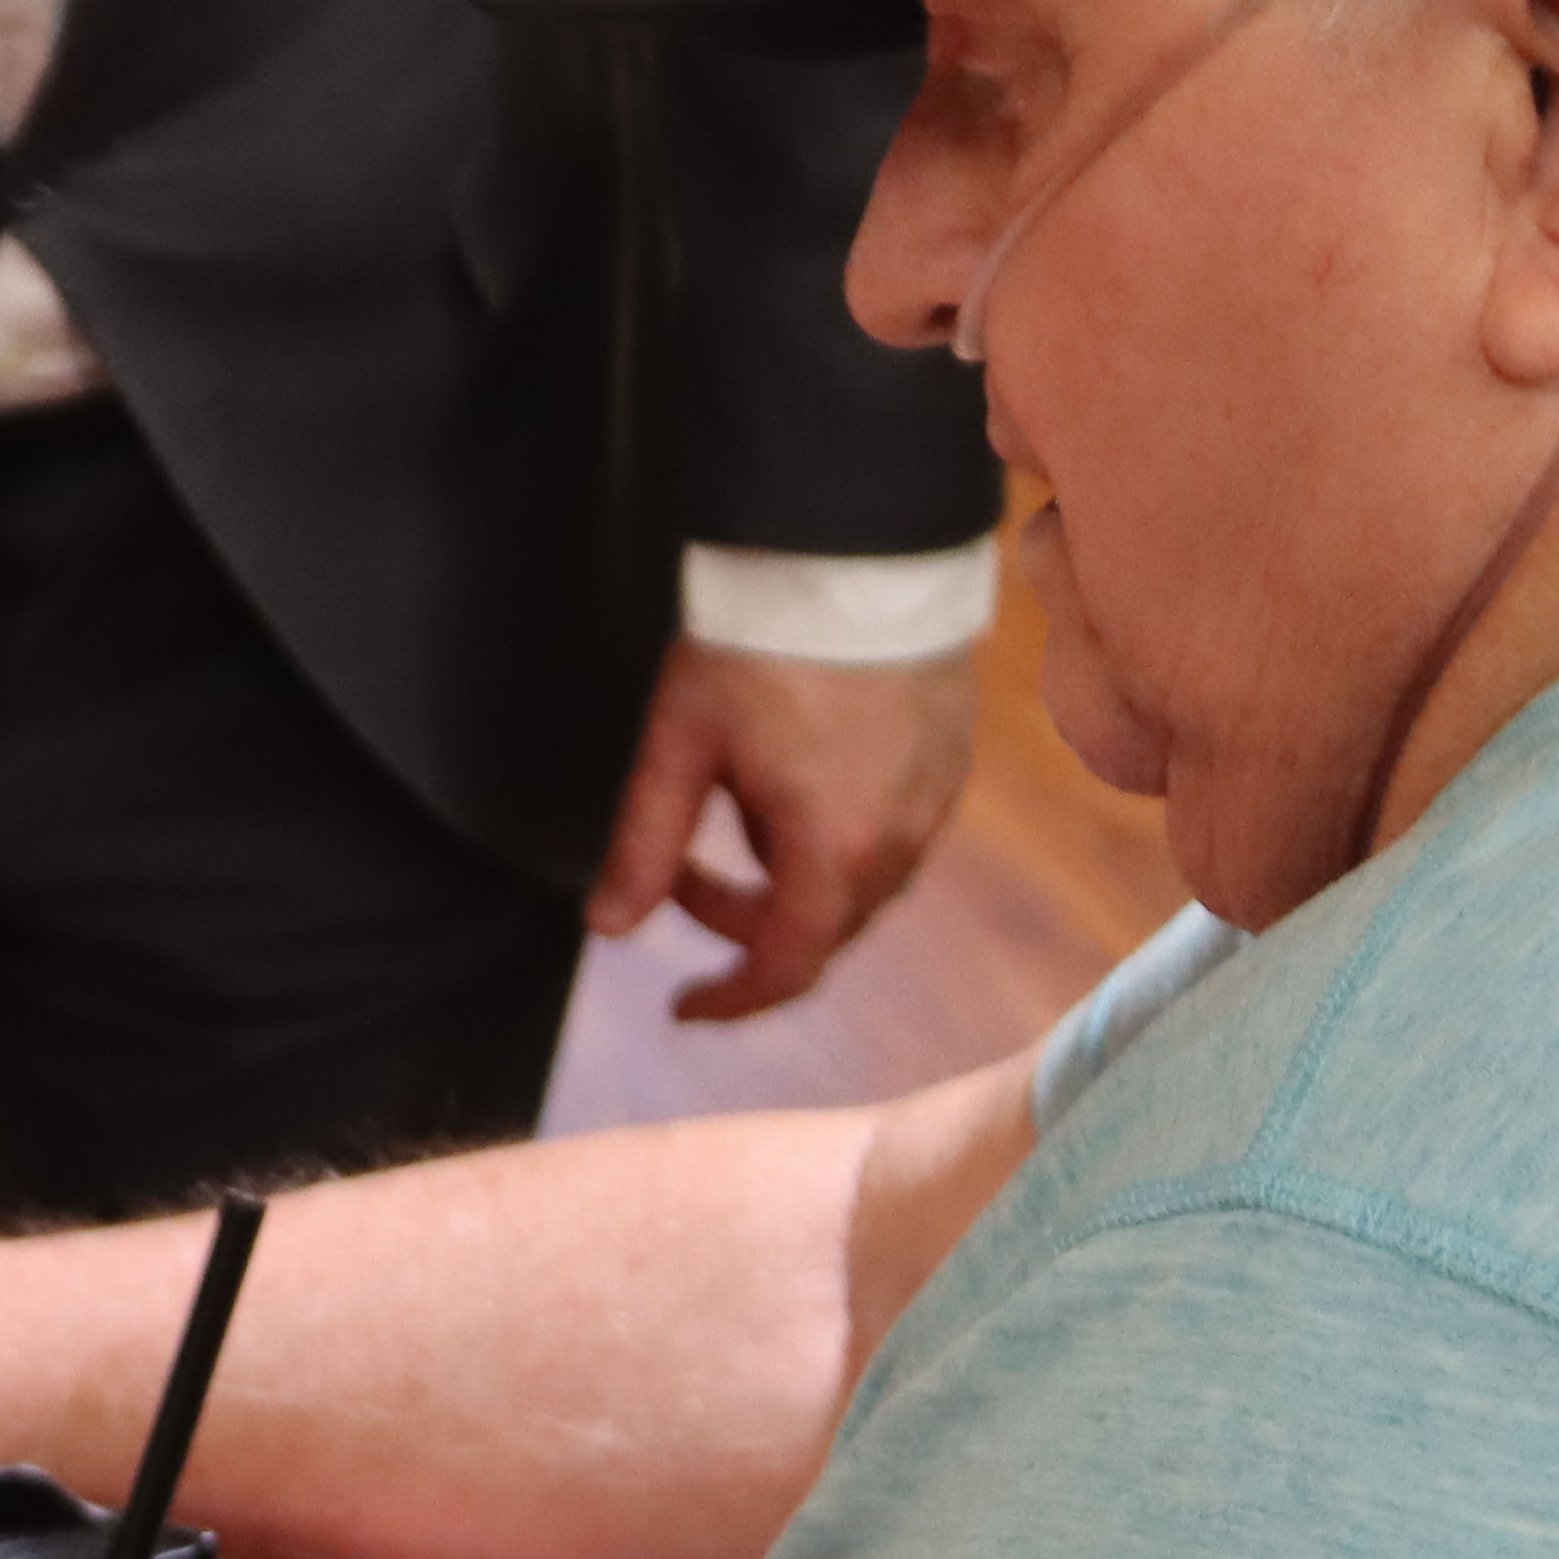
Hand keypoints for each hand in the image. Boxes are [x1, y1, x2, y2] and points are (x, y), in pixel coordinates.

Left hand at [589, 639, 973, 1022]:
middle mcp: (901, 841)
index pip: (785, 967)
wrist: (853, 553)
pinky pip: (892, 837)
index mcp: (833, 849)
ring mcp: (936, 803)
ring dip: (790, 879)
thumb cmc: (762, 643)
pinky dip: (834, 840)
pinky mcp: (950, 764)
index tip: (684, 1005)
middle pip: (821, 930)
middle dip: (746, 923)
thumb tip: (608, 926)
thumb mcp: (681, 746)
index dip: (730, 999)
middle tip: (682, 875)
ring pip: (859, 886)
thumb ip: (645, 844)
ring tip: (736, 804)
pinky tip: (793, 779)